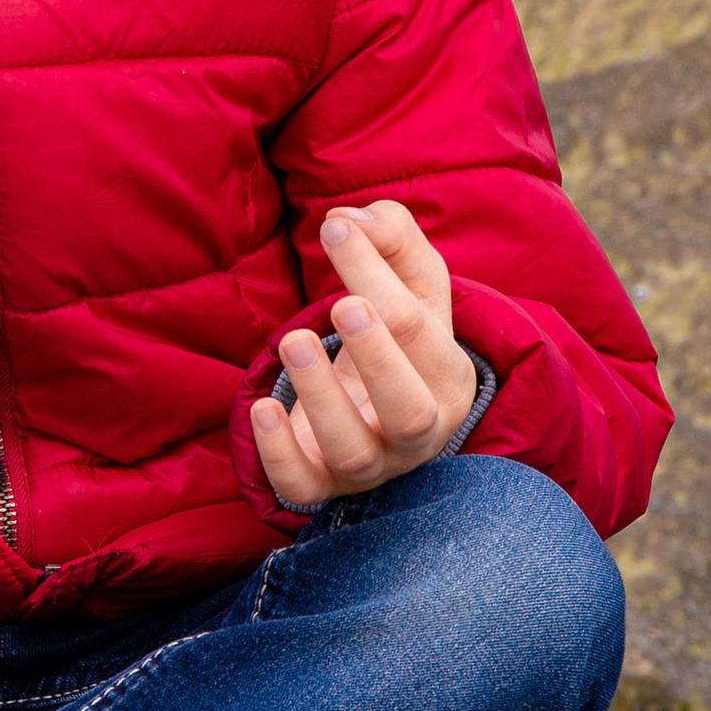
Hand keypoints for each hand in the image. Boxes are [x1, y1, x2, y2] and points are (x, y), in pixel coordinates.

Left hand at [251, 201, 472, 509]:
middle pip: (408, 412)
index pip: (419, 330)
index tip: (335, 231)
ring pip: (355, 454)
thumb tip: (348, 221)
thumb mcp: (412, 277)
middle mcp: (418, 432)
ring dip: (322, 397)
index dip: (376, 275)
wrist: (379, 404)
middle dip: (378, 358)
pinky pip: (303, 488)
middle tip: (345, 304)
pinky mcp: (322, 486)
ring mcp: (372, 466)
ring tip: (294, 340)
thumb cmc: (397, 330)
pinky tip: (262, 406)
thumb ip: (391, 234)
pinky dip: (279, 453)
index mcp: (449, 376)